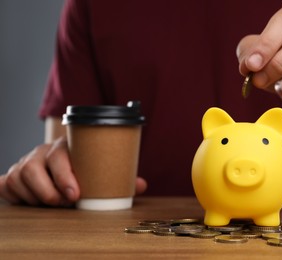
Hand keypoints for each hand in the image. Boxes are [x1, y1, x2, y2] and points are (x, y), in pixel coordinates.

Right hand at [0, 137, 147, 205]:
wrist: (62, 158)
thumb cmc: (83, 165)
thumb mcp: (99, 167)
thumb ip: (119, 176)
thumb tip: (141, 185)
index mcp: (63, 147)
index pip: (58, 157)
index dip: (64, 176)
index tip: (75, 195)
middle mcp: (40, 153)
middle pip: (33, 169)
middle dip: (48, 191)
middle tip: (65, 203)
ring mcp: (25, 163)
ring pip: (18, 179)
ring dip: (35, 197)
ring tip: (53, 204)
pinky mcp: (13, 176)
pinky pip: (5, 184)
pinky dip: (12, 194)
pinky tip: (27, 199)